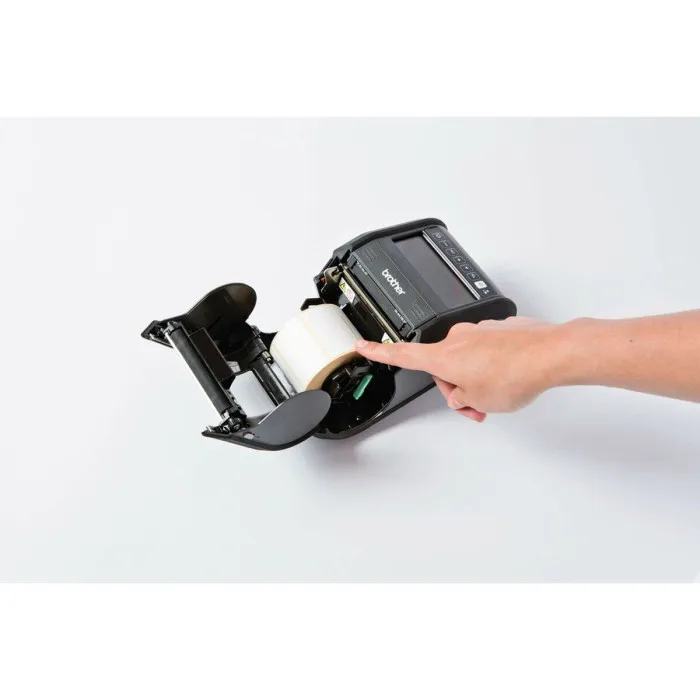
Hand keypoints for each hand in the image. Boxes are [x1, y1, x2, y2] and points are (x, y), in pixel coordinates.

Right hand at [355, 317, 563, 421]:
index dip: (379, 352)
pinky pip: (487, 351)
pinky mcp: (499, 330)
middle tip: (477, 407)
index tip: (362, 345)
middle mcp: (457, 339)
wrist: (549, 354)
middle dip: (457, 389)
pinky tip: (511, 377)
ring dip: (477, 380)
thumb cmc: (514, 374)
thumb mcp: (477, 401)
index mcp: (443, 356)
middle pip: (443, 368)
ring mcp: (479, 331)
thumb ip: (461, 398)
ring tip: (499, 394)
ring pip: (467, 361)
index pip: (402, 354)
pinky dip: (494, 366)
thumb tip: (463, 391)